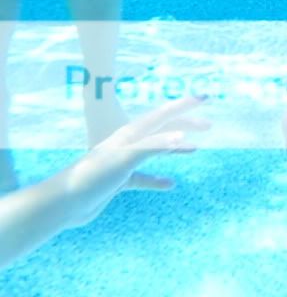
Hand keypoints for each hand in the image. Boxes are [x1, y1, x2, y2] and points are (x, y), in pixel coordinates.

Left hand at [63, 96, 208, 228]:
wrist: (65, 201)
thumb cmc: (92, 175)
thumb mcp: (126, 157)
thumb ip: (153, 146)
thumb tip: (182, 137)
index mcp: (132, 133)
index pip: (165, 113)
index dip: (186, 105)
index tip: (205, 97)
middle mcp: (129, 143)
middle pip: (164, 130)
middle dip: (187, 125)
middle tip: (209, 125)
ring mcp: (124, 160)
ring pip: (156, 151)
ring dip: (176, 149)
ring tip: (195, 149)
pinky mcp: (119, 179)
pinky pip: (145, 177)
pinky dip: (158, 179)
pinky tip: (170, 184)